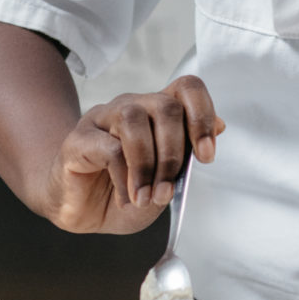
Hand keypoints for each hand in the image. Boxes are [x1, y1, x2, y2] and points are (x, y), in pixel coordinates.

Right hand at [44, 75, 224, 234]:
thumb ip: (188, 156)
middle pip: (166, 106)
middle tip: (167, 191)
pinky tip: (127, 198)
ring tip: (145, 197)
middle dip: (173, 154)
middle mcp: (133, 106)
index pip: (187, 88)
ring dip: (147, 165)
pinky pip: (109, 148)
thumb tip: (218, 127)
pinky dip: (124, 178)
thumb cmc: (123, 192)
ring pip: (135, 120)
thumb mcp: (164, 184)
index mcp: (158, 112)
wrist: (81, 211)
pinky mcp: (80, 137)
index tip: (206, 155)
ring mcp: (104, 117)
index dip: (202, 115)